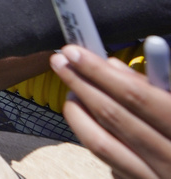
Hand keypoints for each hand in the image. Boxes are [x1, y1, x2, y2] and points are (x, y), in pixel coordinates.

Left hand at [53, 44, 170, 178]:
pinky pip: (107, 162)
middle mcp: (169, 157)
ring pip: (100, 143)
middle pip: (111, 116)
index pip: (133, 95)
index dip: (99, 71)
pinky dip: (92, 136)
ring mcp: (153, 177)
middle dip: (81, 84)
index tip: (73, 52)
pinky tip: (85, 119)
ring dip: (78, 112)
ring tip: (70, 90)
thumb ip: (150, 86)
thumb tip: (111, 65)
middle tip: (60, 62)